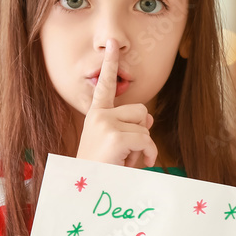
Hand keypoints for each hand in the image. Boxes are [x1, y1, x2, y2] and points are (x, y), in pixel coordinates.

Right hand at [76, 39, 157, 167]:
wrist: (85, 192)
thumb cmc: (102, 171)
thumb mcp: (116, 146)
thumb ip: (131, 128)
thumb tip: (149, 119)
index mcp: (95, 115)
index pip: (105, 85)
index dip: (111, 63)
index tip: (113, 43)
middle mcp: (98, 115)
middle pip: (141, 111)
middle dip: (142, 132)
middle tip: (126, 153)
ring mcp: (105, 124)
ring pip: (145, 127)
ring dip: (143, 147)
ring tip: (125, 161)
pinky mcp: (115, 136)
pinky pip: (146, 140)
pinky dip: (148, 155)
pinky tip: (134, 165)